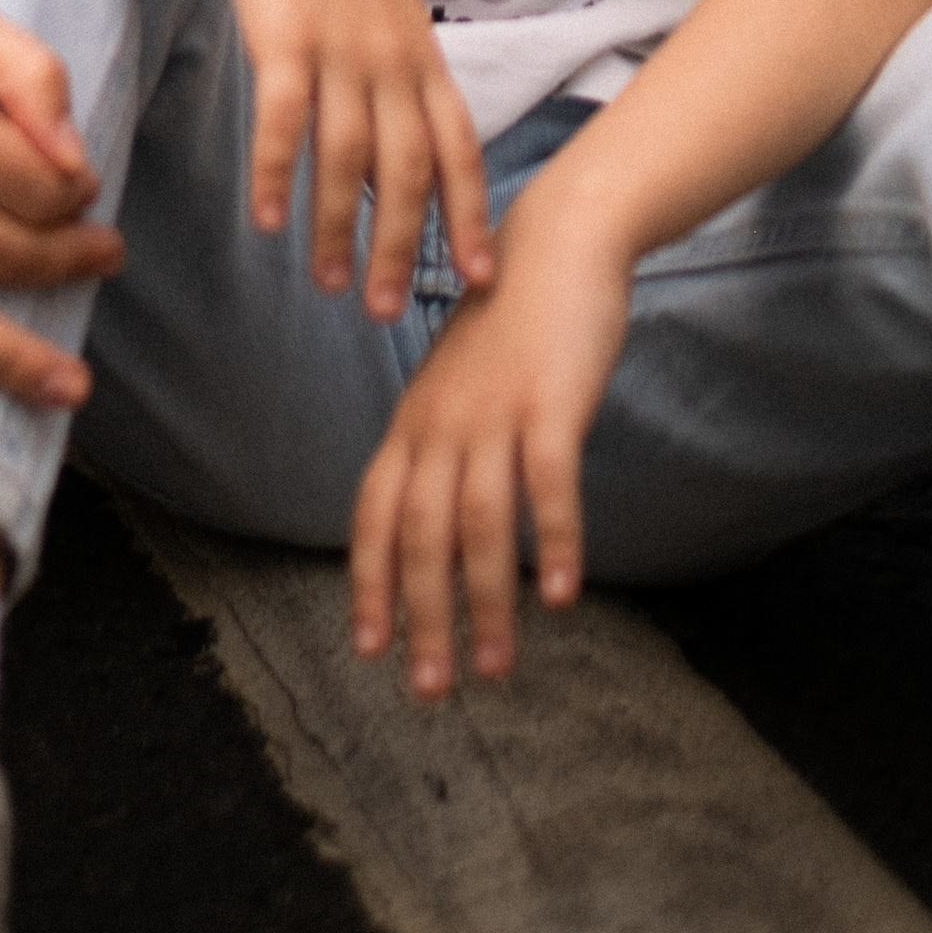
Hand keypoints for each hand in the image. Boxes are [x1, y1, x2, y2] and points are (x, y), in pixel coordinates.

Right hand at [213, 0, 493, 319]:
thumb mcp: (382, 8)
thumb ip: (391, 77)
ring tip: (329, 285)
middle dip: (404, 248)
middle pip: (408, 172)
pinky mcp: (284, 36)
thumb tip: (382, 153)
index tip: (479, 279)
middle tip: (389, 312)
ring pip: (348, 158)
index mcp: (419, 55)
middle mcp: (390, 59)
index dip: (471, 216)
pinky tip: (266, 219)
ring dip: (338, 228)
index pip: (459, 150)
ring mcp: (339, 48)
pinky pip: (285, 120)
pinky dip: (278, 174)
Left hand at [349, 223, 629, 696]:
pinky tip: (562, 596)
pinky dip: (552, 540)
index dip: (369, 583)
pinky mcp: (550, 402)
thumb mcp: (460, 388)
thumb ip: (446, 450)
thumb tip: (439, 527)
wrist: (558, 242)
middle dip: (422, 617)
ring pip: (478, 522)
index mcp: (416, 421)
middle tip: (431, 690)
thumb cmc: (511, 329)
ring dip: (484, 601)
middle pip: (418, 533)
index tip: (370, 649)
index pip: (374, 514)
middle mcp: (442, 421)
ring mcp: (494, 411)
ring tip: (494, 669)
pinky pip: (547, 482)